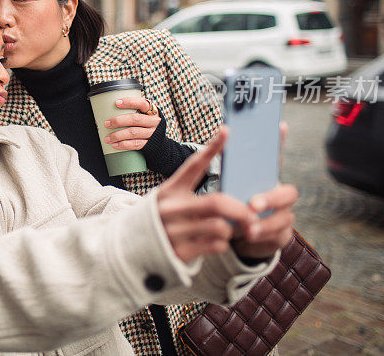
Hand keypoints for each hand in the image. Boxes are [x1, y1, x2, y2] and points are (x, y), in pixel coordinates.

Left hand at [103, 97, 160, 149]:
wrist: (160, 142)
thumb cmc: (147, 125)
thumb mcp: (145, 115)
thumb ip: (134, 111)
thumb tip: (110, 109)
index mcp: (152, 111)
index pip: (142, 103)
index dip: (129, 102)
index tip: (116, 103)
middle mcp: (154, 121)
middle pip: (135, 119)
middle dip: (119, 121)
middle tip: (107, 124)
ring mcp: (152, 133)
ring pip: (133, 133)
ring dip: (118, 135)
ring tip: (108, 138)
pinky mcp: (150, 144)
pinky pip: (135, 144)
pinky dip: (124, 145)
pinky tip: (115, 145)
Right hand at [156, 127, 257, 262]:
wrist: (131, 248)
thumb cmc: (159, 220)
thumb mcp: (169, 200)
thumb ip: (193, 195)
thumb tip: (230, 197)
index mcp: (170, 190)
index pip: (194, 165)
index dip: (212, 148)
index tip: (227, 130)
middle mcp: (170, 208)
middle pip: (217, 203)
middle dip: (241, 210)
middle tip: (252, 215)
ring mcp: (174, 231)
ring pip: (220, 227)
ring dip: (230, 230)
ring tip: (227, 231)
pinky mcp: (179, 252)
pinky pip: (216, 246)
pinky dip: (222, 244)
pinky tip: (215, 242)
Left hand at [231, 121, 297, 258]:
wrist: (241, 237)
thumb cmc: (234, 208)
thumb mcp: (229, 190)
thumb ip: (230, 171)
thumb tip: (220, 140)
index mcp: (265, 181)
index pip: (274, 160)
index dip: (279, 144)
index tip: (280, 126)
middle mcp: (279, 195)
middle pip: (288, 193)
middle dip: (271, 198)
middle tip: (252, 204)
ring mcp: (283, 215)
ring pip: (284, 216)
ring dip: (266, 223)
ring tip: (248, 229)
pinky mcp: (281, 234)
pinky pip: (279, 235)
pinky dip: (263, 237)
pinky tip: (249, 238)